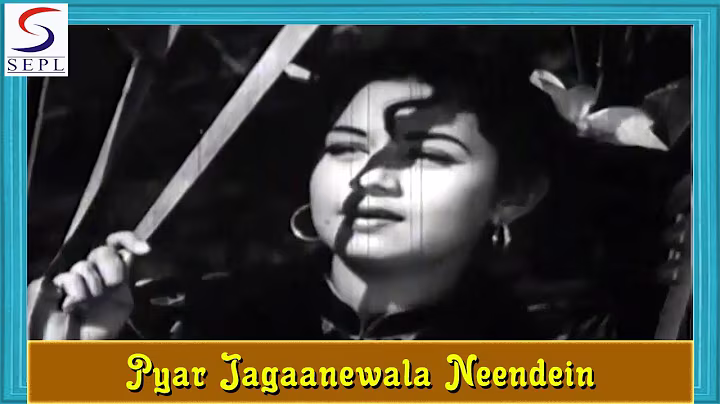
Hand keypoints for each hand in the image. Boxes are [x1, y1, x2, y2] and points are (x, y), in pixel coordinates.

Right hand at [27, 231, 149, 339]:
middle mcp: (92, 270)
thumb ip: (125, 278)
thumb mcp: (122, 303)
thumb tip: (127, 254)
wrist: (76, 345)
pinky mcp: (52, 284)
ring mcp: (72, 276)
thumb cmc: (100, 327)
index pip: (118, 244)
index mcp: (111, 271)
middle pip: (103, 250)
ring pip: (85, 265)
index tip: (146, 250)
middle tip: (112, 285)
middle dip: (111, 267)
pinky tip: (73, 305)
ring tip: (89, 303)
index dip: (129, 240)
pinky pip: (69, 278)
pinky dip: (77, 291)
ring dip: (93, 286)